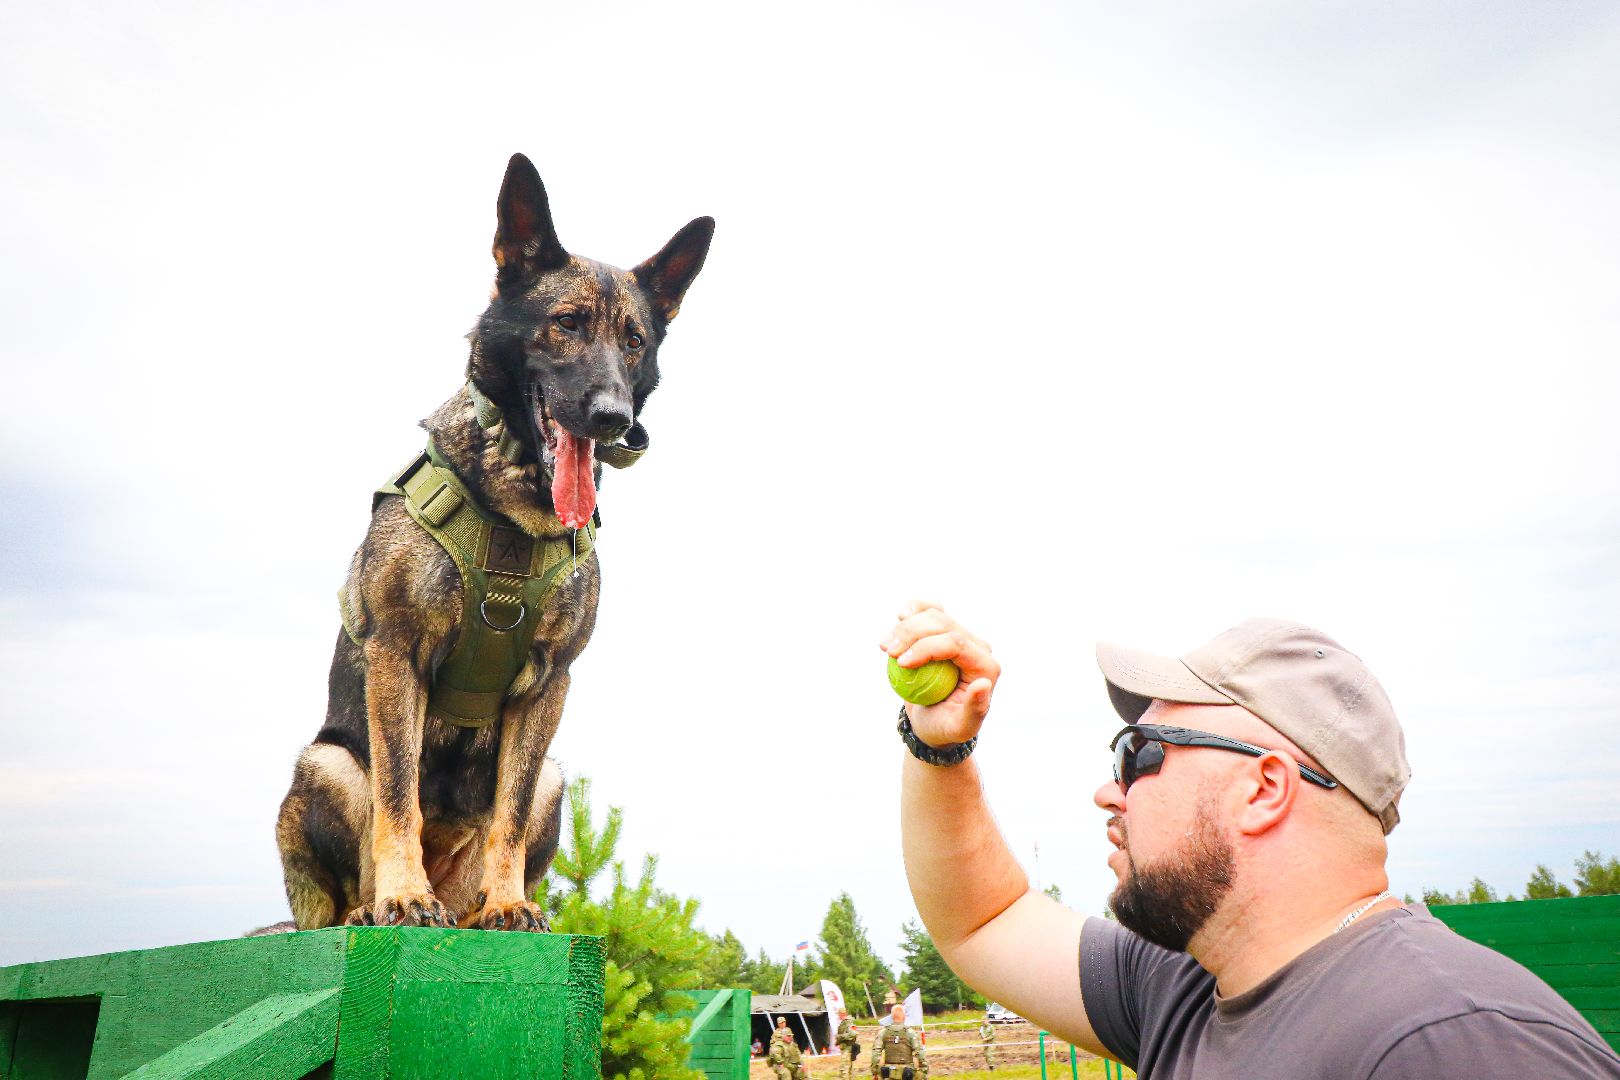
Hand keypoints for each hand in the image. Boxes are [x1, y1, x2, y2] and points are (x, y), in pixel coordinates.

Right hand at [880, 600, 999, 747]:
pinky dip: (913, 610)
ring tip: (886, 646)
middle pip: (943, 624)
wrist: (934, 720)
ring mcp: (961, 635)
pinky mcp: (945, 632)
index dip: (925, 646)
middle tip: (888, 652)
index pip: (956, 643)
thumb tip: (983, 683)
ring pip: (934, 614)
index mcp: (985, 666)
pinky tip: (900, 617)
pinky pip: (930, 610)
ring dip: (906, 625)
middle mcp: (977, 646)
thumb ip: (975, 709)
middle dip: (911, 633)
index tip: (900, 662)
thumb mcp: (960, 727)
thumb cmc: (945, 727)